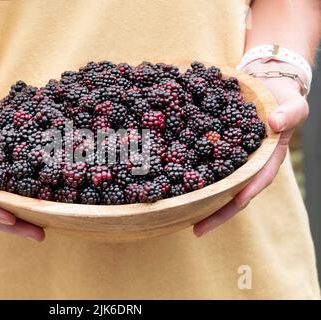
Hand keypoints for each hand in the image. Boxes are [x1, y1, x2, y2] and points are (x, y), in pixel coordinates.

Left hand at [193, 62, 308, 236]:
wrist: (264, 89)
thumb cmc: (282, 100)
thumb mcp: (293, 104)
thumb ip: (289, 113)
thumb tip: (274, 122)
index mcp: (266, 159)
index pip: (258, 180)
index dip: (248, 192)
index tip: (236, 202)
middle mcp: (246, 165)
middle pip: (231, 192)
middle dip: (216, 211)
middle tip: (196, 229)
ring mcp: (228, 160)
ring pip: (213, 183)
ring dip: (198, 199)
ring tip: (178, 214)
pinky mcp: (213, 150)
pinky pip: (200, 162)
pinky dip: (186, 172)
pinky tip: (168, 180)